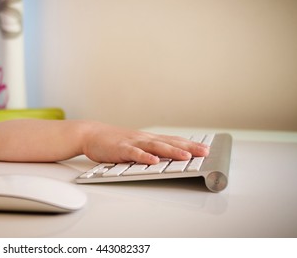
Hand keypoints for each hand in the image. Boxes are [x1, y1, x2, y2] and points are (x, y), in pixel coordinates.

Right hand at [81, 122, 209, 163]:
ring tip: (186, 157)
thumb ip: (148, 150)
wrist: (90, 134)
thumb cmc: (112, 142)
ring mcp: (132, 142)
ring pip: (155, 147)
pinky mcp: (120, 149)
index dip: (190, 144)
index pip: (172, 140)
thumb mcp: (134, 144)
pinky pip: (134, 153)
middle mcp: (143, 138)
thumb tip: (164, 158)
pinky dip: (144, 157)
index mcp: (148, 138)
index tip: (206, 149)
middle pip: (169, 142)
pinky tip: (153, 161)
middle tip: (205, 152)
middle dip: (188, 147)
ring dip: (171, 151)